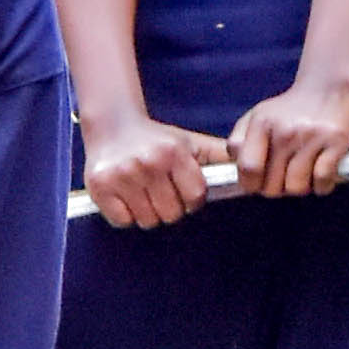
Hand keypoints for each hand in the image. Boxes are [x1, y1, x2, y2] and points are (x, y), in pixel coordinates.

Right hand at [77, 105, 226, 228]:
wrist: (112, 127)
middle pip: (171, 215)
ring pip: (148, 221)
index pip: (194, 198)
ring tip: (143, 193)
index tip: (182, 190)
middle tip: (160, 192)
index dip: (191, 199)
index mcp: (173, 152)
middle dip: (169, 208)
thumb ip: (219, 156)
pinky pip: (122, 221)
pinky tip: (126, 196)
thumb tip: (248, 171)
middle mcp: (148, 162)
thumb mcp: (189, 143)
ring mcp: (122, 175)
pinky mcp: (99, 186)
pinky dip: (126, 215)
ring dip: (148, 213)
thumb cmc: (157, 141)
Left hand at [226, 74, 348, 198]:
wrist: (328, 88)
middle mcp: (285, 130)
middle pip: (272, 185)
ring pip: (296, 188)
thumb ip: (239, 141)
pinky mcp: (336, 143)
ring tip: (302, 173)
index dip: (250, 184)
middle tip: (282, 177)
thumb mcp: (258, 116)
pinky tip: (320, 174)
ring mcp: (311, 137)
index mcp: (262, 123)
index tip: (256, 184)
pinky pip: (322, 182)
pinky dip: (321, 186)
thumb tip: (237, 172)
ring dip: (299, 187)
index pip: (248, 168)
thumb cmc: (289, 110)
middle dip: (275, 188)